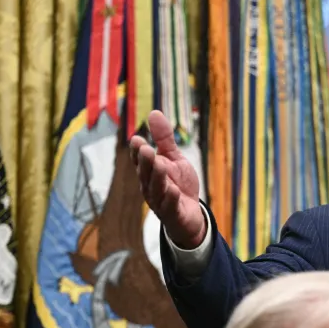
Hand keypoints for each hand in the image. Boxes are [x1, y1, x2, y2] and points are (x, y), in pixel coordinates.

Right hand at [129, 110, 205, 248]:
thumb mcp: (174, 159)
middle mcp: (150, 186)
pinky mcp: (172, 214)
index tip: (138, 140)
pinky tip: (174, 190)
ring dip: (157, 177)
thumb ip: (164, 139)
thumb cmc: (179, 185)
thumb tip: (154, 112)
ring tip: (161, 164)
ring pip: (156, 190)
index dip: (138, 152)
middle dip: (145, 162)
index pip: (140, 160)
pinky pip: (170, 207)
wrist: (190, 215)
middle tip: (146, 149)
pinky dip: (171, 199)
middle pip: (145, 174)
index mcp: (149, 172)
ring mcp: (160, 202)